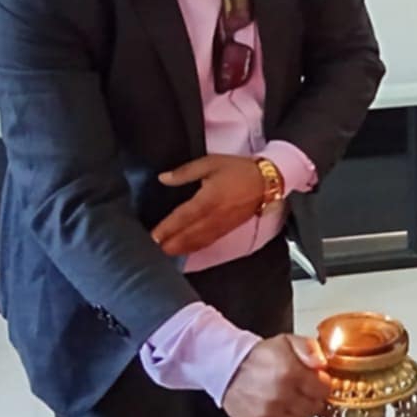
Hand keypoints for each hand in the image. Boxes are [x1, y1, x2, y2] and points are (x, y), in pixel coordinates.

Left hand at [152, 154, 266, 256]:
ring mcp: (220, 226)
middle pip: (187, 236)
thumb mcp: (210, 163)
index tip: (151, 237)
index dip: (165, 229)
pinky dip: (192, 249)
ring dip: (178, 250)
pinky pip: (206, 243)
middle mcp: (213, 217)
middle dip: (168, 245)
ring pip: (195, 243)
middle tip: (150, 251)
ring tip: (161, 254)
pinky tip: (182, 251)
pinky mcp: (226, 230)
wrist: (266, 182)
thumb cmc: (238, 169)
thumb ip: (185, 172)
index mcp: (207, 200)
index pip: (181, 218)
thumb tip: (163, 178)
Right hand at [220, 334, 329, 416]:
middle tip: (304, 390)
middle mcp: (279, 396)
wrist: (228, 370)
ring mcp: (268, 414)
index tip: (317, 381)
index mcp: (289, 373)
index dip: (322, 384)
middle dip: (313, 398)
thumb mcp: (286, 341)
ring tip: (291, 400)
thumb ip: (309, 348)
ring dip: (300, 412)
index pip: (324, 389)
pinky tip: (281, 410)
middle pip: (315, 407)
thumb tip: (322, 363)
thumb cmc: (258, 357)